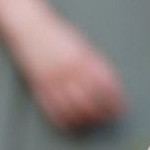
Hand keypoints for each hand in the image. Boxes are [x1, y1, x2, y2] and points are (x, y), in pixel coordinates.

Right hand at [11, 17, 127, 129]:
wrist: (30, 28)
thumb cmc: (58, 37)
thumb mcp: (82, 47)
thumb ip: (95, 65)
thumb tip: (110, 87)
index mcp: (84, 59)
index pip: (106, 87)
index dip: (115, 101)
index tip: (120, 109)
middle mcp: (69, 70)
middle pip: (91, 101)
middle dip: (102, 114)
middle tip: (106, 119)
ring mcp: (53, 79)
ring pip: (73, 109)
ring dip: (84, 119)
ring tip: (91, 122)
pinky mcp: (39, 86)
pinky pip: (53, 109)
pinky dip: (65, 120)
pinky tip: (72, 122)